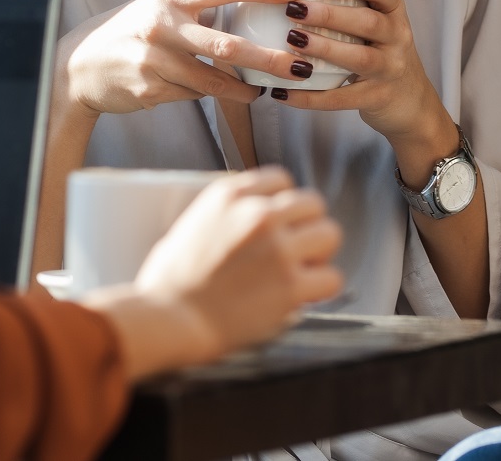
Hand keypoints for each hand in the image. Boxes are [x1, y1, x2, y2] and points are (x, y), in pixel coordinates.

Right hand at [61, 0, 319, 116]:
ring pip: (212, 80)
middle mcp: (163, 27)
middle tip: (299, 66)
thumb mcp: (157, 9)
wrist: (79, 66)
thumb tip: (245, 13)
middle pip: (226, 46)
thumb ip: (194, 9)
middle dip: (268, 59)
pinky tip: (206, 94)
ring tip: (261, 91)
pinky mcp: (151, 89)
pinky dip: (204, 95)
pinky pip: (191, 95)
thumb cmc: (127, 33)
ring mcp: (155, 60)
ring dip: (242, 90)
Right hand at [85, 167, 343, 374]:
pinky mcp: (291, 287)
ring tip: (302, 271)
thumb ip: (227, 215)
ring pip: (329, 235)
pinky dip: (321, 288)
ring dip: (319, 254)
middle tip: (296, 249)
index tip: (279, 222)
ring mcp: (278, 250)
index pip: (281, 179)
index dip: (283, 203)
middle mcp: (259, 215)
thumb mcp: (192, 225)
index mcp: (230, 195)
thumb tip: (252, 220)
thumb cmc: (169, 282)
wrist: (169, 320)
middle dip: (307, 226)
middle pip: (312, 204)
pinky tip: (303, 296)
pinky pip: (331, 278)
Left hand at [274, 0, 455, 165]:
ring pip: (360, 58)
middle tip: (295, 10)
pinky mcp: (377, 98)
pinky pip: (342, 98)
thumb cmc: (381, 53)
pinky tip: (285, 92)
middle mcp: (398, 38)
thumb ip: (351, 8)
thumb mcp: (378, 26)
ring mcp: (390, 70)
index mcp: (394, 13)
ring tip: (293, 39)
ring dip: (325, 48)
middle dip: (330, 15)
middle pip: (368, 22)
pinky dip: (311, 97)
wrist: (411, 102)